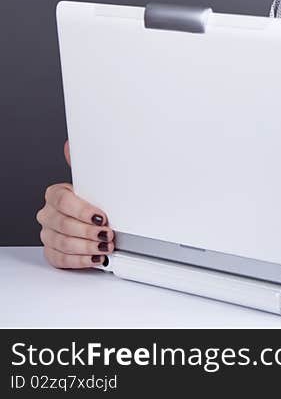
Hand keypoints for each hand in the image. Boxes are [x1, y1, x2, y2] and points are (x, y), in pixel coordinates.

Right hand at [36, 139, 114, 268]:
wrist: (91, 218)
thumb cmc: (92, 199)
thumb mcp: (92, 181)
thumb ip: (83, 165)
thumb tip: (70, 145)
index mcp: (55, 195)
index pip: (62, 200)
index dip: (82, 210)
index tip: (101, 216)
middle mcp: (48, 215)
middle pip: (63, 225)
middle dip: (89, 230)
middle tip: (107, 233)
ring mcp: (49, 234)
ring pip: (63, 243)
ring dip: (88, 246)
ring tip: (106, 245)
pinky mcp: (54, 253)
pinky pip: (63, 259)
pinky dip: (82, 260)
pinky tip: (96, 257)